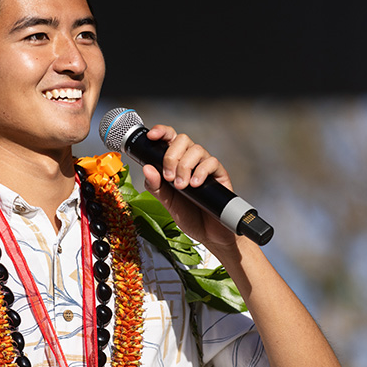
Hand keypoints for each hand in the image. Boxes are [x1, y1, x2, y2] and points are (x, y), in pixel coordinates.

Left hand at [141, 125, 237, 248]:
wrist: (209, 234)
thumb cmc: (189, 215)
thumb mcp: (166, 201)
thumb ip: (155, 186)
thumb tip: (146, 168)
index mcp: (175, 163)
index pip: (169, 139)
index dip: (161, 132)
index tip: (152, 136)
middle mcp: (191, 161)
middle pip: (182, 140)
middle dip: (171, 156)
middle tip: (168, 177)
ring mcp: (205, 166)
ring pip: (196, 149)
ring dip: (184, 166)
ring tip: (181, 186)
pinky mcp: (219, 174)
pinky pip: (211, 162)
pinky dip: (200, 172)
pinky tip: (194, 185)